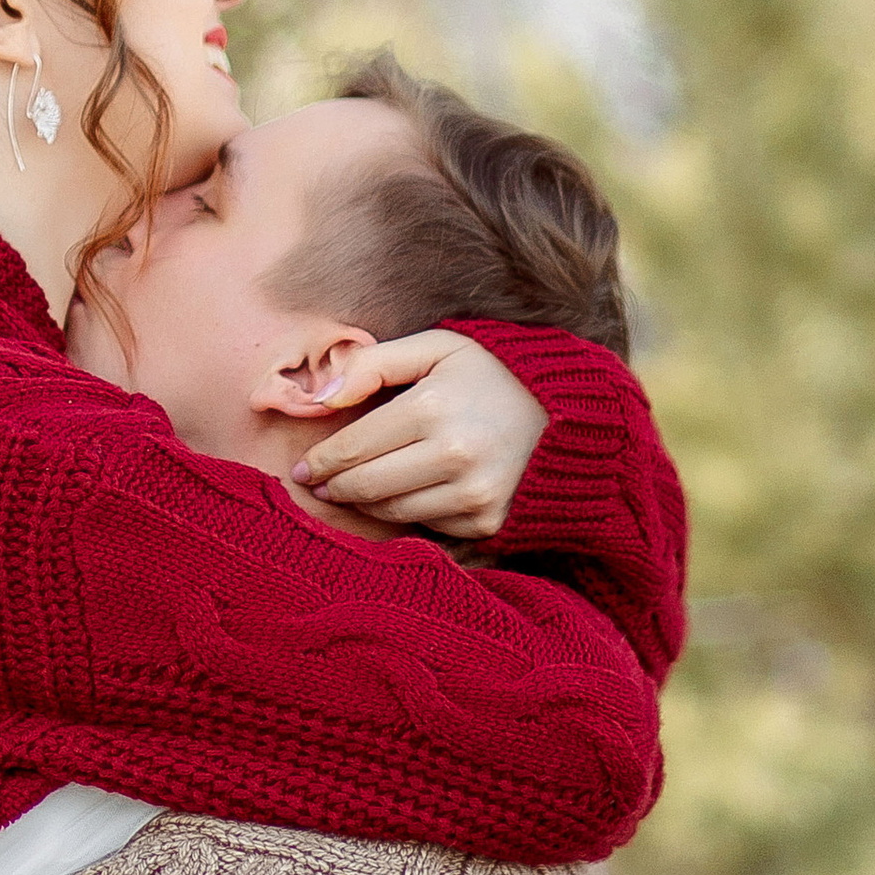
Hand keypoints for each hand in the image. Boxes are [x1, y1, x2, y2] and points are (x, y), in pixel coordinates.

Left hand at [281, 331, 547, 540]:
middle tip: (317, 485)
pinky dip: (409, 515)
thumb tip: (319, 397)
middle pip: (367, 487)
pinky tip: (402, 497)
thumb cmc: (494, 374)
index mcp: (432, 409)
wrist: (572, 413)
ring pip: (393, 512)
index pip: (354, 447)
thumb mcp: (437, 347)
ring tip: (352, 491)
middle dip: (334, 488)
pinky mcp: (490, 522)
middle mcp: (454, 456)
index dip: (321, 460)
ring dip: (365, 504)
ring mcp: (475, 494)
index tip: (303, 467)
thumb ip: (374, 365)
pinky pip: (429, 527)